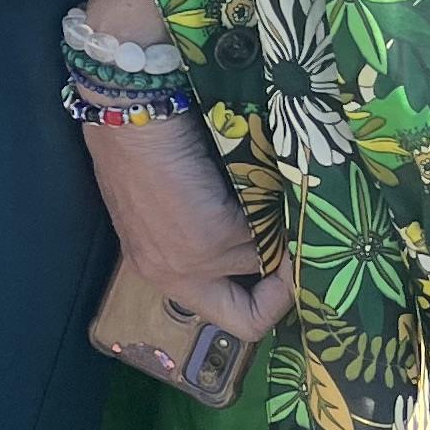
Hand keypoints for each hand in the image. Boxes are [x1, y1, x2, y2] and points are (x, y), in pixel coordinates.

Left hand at [78, 104, 295, 347]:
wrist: (132, 110)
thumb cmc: (149, 144)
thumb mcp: (176, 205)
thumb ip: (213, 237)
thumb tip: (276, 249)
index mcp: (160, 271)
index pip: (230, 317)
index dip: (265, 303)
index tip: (283, 269)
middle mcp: (173, 278)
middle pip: (251, 318)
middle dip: (283, 288)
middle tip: (297, 247)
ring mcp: (192, 263)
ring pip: (264, 266)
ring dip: (277, 235)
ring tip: (277, 198)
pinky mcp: (211, 238)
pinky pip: (266, 236)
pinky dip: (276, 211)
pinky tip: (272, 179)